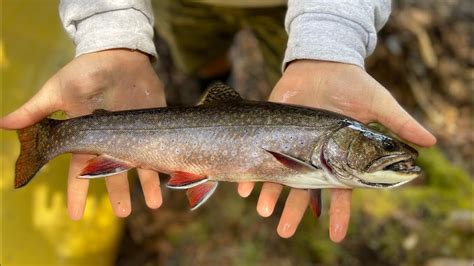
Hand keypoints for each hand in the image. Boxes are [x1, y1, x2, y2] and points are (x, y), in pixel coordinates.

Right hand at [0, 49, 165, 218]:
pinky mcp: (155, 124)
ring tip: (154, 204)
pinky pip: (163, 146)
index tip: (75, 216)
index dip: (77, 192)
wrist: (117, 53)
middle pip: (115, 173)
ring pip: (141, 165)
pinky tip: (175, 177)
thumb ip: (36, 110)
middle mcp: (113, 141)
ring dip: (148, 185)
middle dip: (119, 194)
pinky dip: (168, 161)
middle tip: (123, 213)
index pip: (80, 170)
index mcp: (89, 137)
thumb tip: (3, 124)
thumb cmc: (84, 71)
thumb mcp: (58, 90)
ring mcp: (136, 134)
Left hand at [237, 60, 435, 240]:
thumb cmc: (353, 84)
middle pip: (304, 189)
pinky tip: (244, 187)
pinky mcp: (274, 130)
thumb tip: (431, 142)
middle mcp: (313, 155)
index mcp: (338, 156)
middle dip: (295, 211)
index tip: (336, 236)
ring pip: (280, 176)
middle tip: (284, 232)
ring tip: (263, 212)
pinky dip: (252, 170)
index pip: (340, 190)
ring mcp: (291, 145)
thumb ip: (399, 123)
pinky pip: (261, 154)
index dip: (339, 213)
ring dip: (271, 195)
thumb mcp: (378, 104)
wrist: (323, 62)